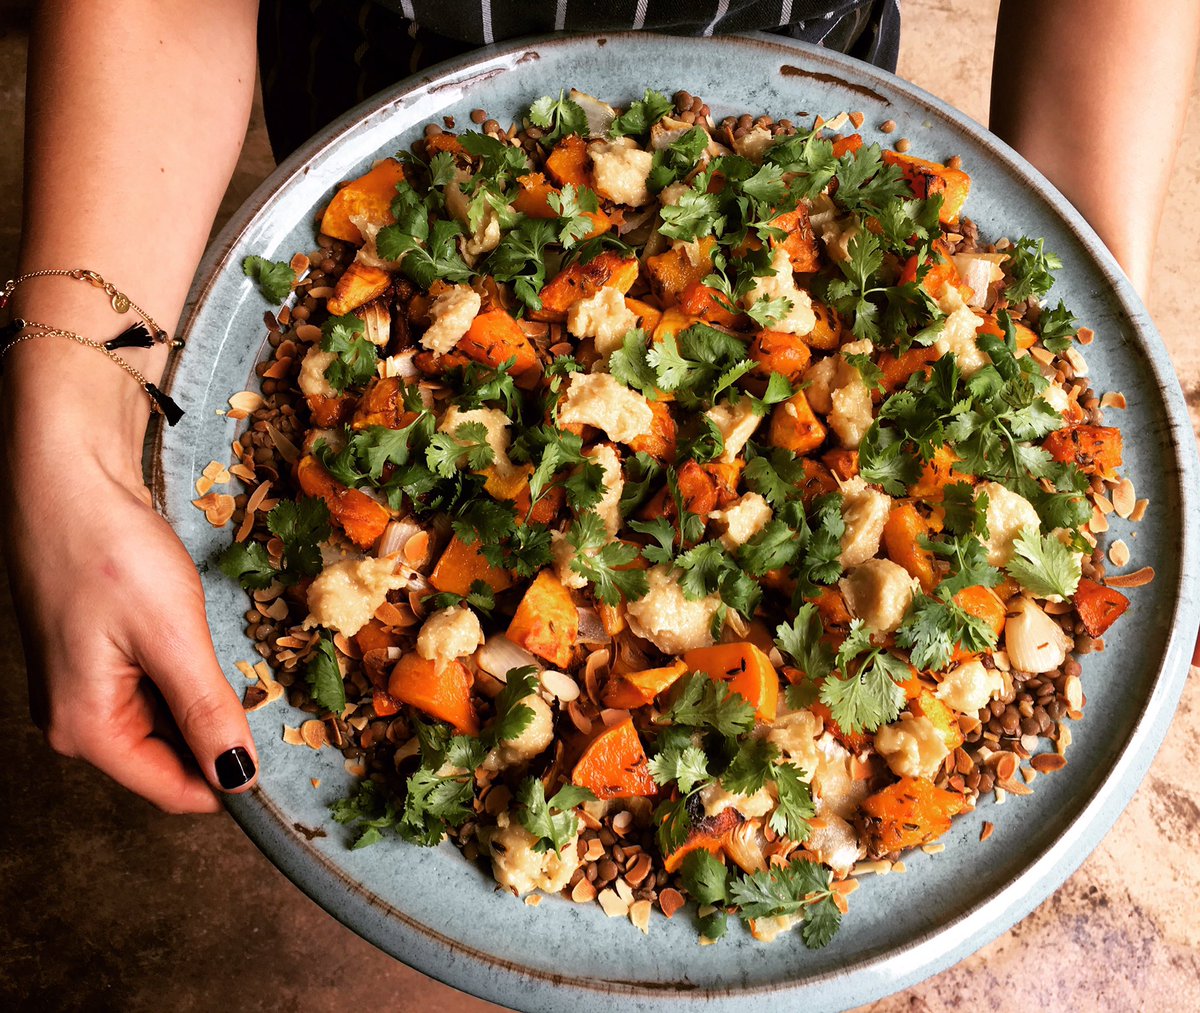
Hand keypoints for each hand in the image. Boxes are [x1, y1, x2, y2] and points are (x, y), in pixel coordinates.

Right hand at [2, 451, 257, 811]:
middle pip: (168, 758)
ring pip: (164, 721)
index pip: (173, 790)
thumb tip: (237, 777)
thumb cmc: (109, 552)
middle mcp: (76, 720)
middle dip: (219, 735)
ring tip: (226, 657)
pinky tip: (197, 640)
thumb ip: (206, 713)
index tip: (285, 765)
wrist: (68, 478)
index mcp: (86, 729)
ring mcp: (82, 688)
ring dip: (203, 701)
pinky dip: (184, 674)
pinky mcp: (94, 656)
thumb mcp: (171, 638)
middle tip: (264, 694)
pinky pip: (151, 687)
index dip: (230, 783)